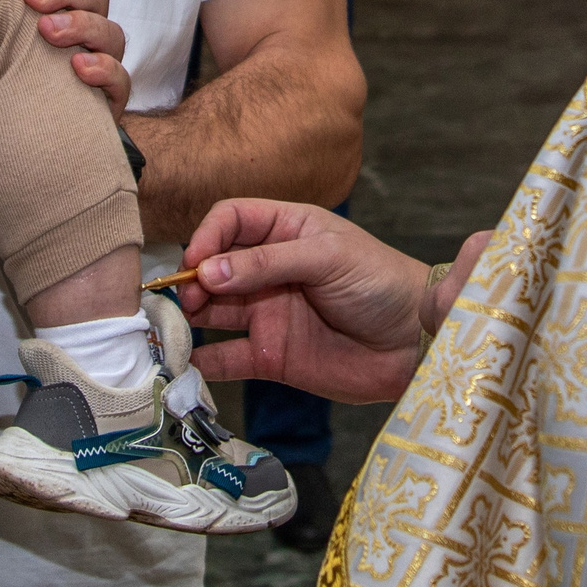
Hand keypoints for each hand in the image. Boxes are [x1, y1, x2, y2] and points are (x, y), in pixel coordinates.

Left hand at [8, 0, 131, 117]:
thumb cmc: (11, 83)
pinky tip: (80, 68)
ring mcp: (103, 63)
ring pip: (111, 33)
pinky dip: (104, 69)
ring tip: (49, 31)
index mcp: (64, 10)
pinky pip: (121, 79)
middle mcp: (89, 31)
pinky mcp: (111, 98)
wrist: (28, 139)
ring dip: (81, 26)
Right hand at [178, 199, 454, 402]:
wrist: (416, 342)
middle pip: (213, 267)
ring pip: (213, 311)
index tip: (196, 263)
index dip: (208, 236)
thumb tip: (208, 271)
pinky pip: (227, 357)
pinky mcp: (271, 357)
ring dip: (188, 318)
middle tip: (186, 301)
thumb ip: (268, 263)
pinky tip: (184, 365)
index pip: (231, 220)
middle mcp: (269, 271)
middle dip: (191, 279)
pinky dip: (203, 361)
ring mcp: (268, 314)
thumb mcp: (328, 257)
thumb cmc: (382, 282)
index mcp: (286, 231)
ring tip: (171, 330)